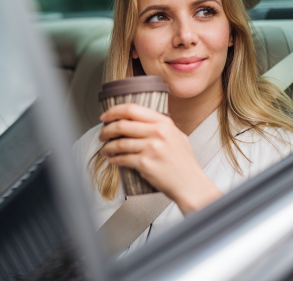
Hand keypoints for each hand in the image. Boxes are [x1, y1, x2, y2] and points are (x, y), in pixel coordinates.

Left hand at [99, 103, 222, 214]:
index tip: (105, 117)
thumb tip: (139, 120)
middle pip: (122, 125)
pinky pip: (122, 159)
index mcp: (164, 122)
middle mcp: (157, 132)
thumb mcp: (177, 135)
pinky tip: (111, 160)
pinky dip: (113, 160)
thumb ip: (160, 125)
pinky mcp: (145, 164)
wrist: (190, 183)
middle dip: (106, 130)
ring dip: (107, 147)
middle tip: (102, 135)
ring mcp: (151, 148)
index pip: (132, 109)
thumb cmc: (183, 162)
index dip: (114, 111)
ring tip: (104, 149)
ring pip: (119, 143)